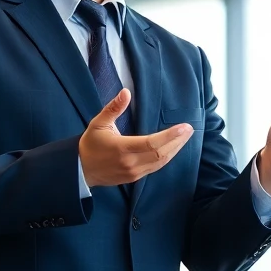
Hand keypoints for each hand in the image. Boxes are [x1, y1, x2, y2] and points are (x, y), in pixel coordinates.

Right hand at [78, 89, 194, 186]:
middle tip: (190, 129)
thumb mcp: (99, 123)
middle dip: (178, 141)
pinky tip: (173, 148)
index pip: (153, 143)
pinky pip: (156, 168)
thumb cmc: (90, 144)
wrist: (80, 169)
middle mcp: (131, 163)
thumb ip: (114, 108)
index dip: (171, 136)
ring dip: (175, 149)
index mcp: (123, 148)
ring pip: (161, 162)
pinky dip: (167, 157)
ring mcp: (134, 173)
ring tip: (186, 137)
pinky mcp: (135, 178)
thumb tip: (126, 92)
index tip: (184, 127)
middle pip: (162, 154)